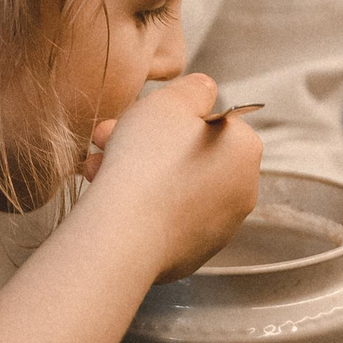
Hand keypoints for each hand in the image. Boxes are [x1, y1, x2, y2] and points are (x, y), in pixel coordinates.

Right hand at [85, 74, 262, 283]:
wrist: (124, 234)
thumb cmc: (147, 161)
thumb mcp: (169, 101)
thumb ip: (194, 89)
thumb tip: (205, 90)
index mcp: (244, 150)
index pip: (210, 120)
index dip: (168, 115)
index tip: (137, 117)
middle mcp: (242, 190)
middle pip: (189, 154)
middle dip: (146, 143)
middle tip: (107, 139)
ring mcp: (219, 227)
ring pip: (173, 186)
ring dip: (137, 172)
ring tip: (97, 169)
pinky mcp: (193, 254)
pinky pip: (165, 219)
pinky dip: (142, 207)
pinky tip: (110, 201)